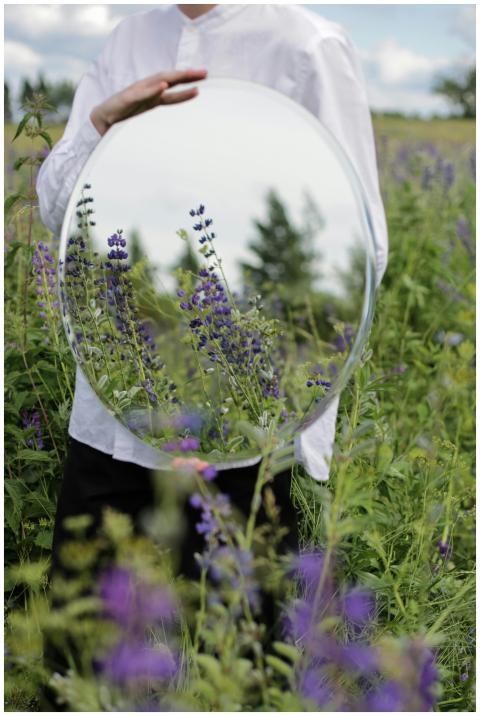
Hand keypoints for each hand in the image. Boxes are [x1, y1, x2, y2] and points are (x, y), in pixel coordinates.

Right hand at [90, 68, 207, 135]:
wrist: (101, 122)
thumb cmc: (124, 120)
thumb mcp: (147, 120)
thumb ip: (161, 120)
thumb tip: (179, 129)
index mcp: (153, 98)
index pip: (174, 90)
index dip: (188, 85)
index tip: (205, 81)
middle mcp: (146, 92)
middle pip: (169, 80)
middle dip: (187, 76)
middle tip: (204, 73)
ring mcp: (136, 93)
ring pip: (157, 81)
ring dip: (173, 77)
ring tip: (187, 74)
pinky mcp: (125, 98)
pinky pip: (141, 93)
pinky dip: (152, 89)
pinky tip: (162, 85)